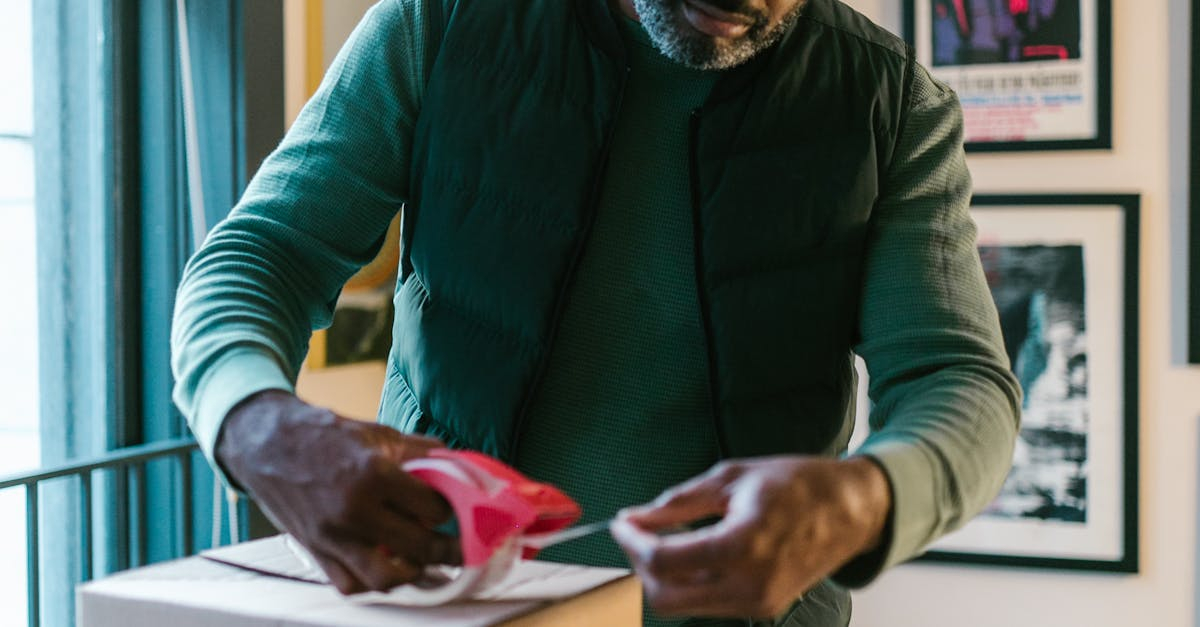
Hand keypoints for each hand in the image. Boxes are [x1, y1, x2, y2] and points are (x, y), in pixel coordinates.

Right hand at [215, 390, 460, 593]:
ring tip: (423, 559)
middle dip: (447, 548)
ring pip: (386, 578)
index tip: (452, 507)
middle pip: (418, 546)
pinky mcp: (316, 551)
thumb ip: (420, 451)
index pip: (432, 508)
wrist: (267, 444)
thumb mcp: (377, 432)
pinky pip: (350, 584)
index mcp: (373, 474)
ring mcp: (333, 536)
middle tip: (459, 545)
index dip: (450, 509)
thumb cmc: (324, 435)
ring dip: (412, 572)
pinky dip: (372, 582)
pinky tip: (387, 566)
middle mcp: (354, 510)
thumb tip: (456, 464)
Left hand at [611, 456, 890, 618]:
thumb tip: (636, 516)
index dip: (632, 543)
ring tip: (666, 538)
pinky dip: (691, 581)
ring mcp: (758, 603)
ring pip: (684, 606)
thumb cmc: (797, 484)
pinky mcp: (765, 608)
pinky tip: (693, 552)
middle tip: (639, 533)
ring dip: (665, 575)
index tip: (623, 523)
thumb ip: (678, 503)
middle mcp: (749, 585)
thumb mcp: (731, 478)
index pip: (663, 561)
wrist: (852, 509)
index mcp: (740, 546)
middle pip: (665, 597)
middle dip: (642, 565)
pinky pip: (710, 603)